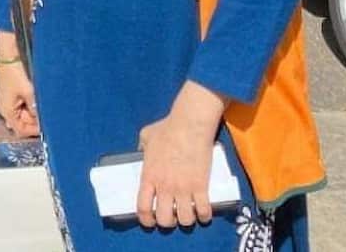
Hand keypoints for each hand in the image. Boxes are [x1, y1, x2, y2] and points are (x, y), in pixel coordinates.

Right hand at [0, 32, 39, 136]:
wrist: (9, 52)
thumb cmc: (14, 69)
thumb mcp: (29, 92)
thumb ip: (36, 109)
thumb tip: (43, 121)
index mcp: (6, 111)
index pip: (22, 130)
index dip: (35, 130)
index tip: (46, 126)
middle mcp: (3, 108)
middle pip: (23, 123)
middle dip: (34, 118)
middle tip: (43, 109)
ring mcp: (6, 101)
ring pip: (24, 113)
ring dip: (33, 109)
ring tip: (37, 97)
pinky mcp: (10, 93)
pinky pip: (22, 104)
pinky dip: (29, 102)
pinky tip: (33, 93)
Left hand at [136, 81, 227, 228]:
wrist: (190, 123)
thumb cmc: (166, 128)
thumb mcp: (145, 136)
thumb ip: (140, 147)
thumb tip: (140, 152)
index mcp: (149, 176)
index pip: (143, 208)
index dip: (146, 220)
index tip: (150, 221)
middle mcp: (165, 186)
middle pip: (164, 219)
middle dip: (168, 222)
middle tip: (172, 216)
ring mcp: (184, 188)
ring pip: (185, 219)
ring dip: (187, 220)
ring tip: (188, 214)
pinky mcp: (202, 186)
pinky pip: (205, 211)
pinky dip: (205, 216)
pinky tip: (204, 212)